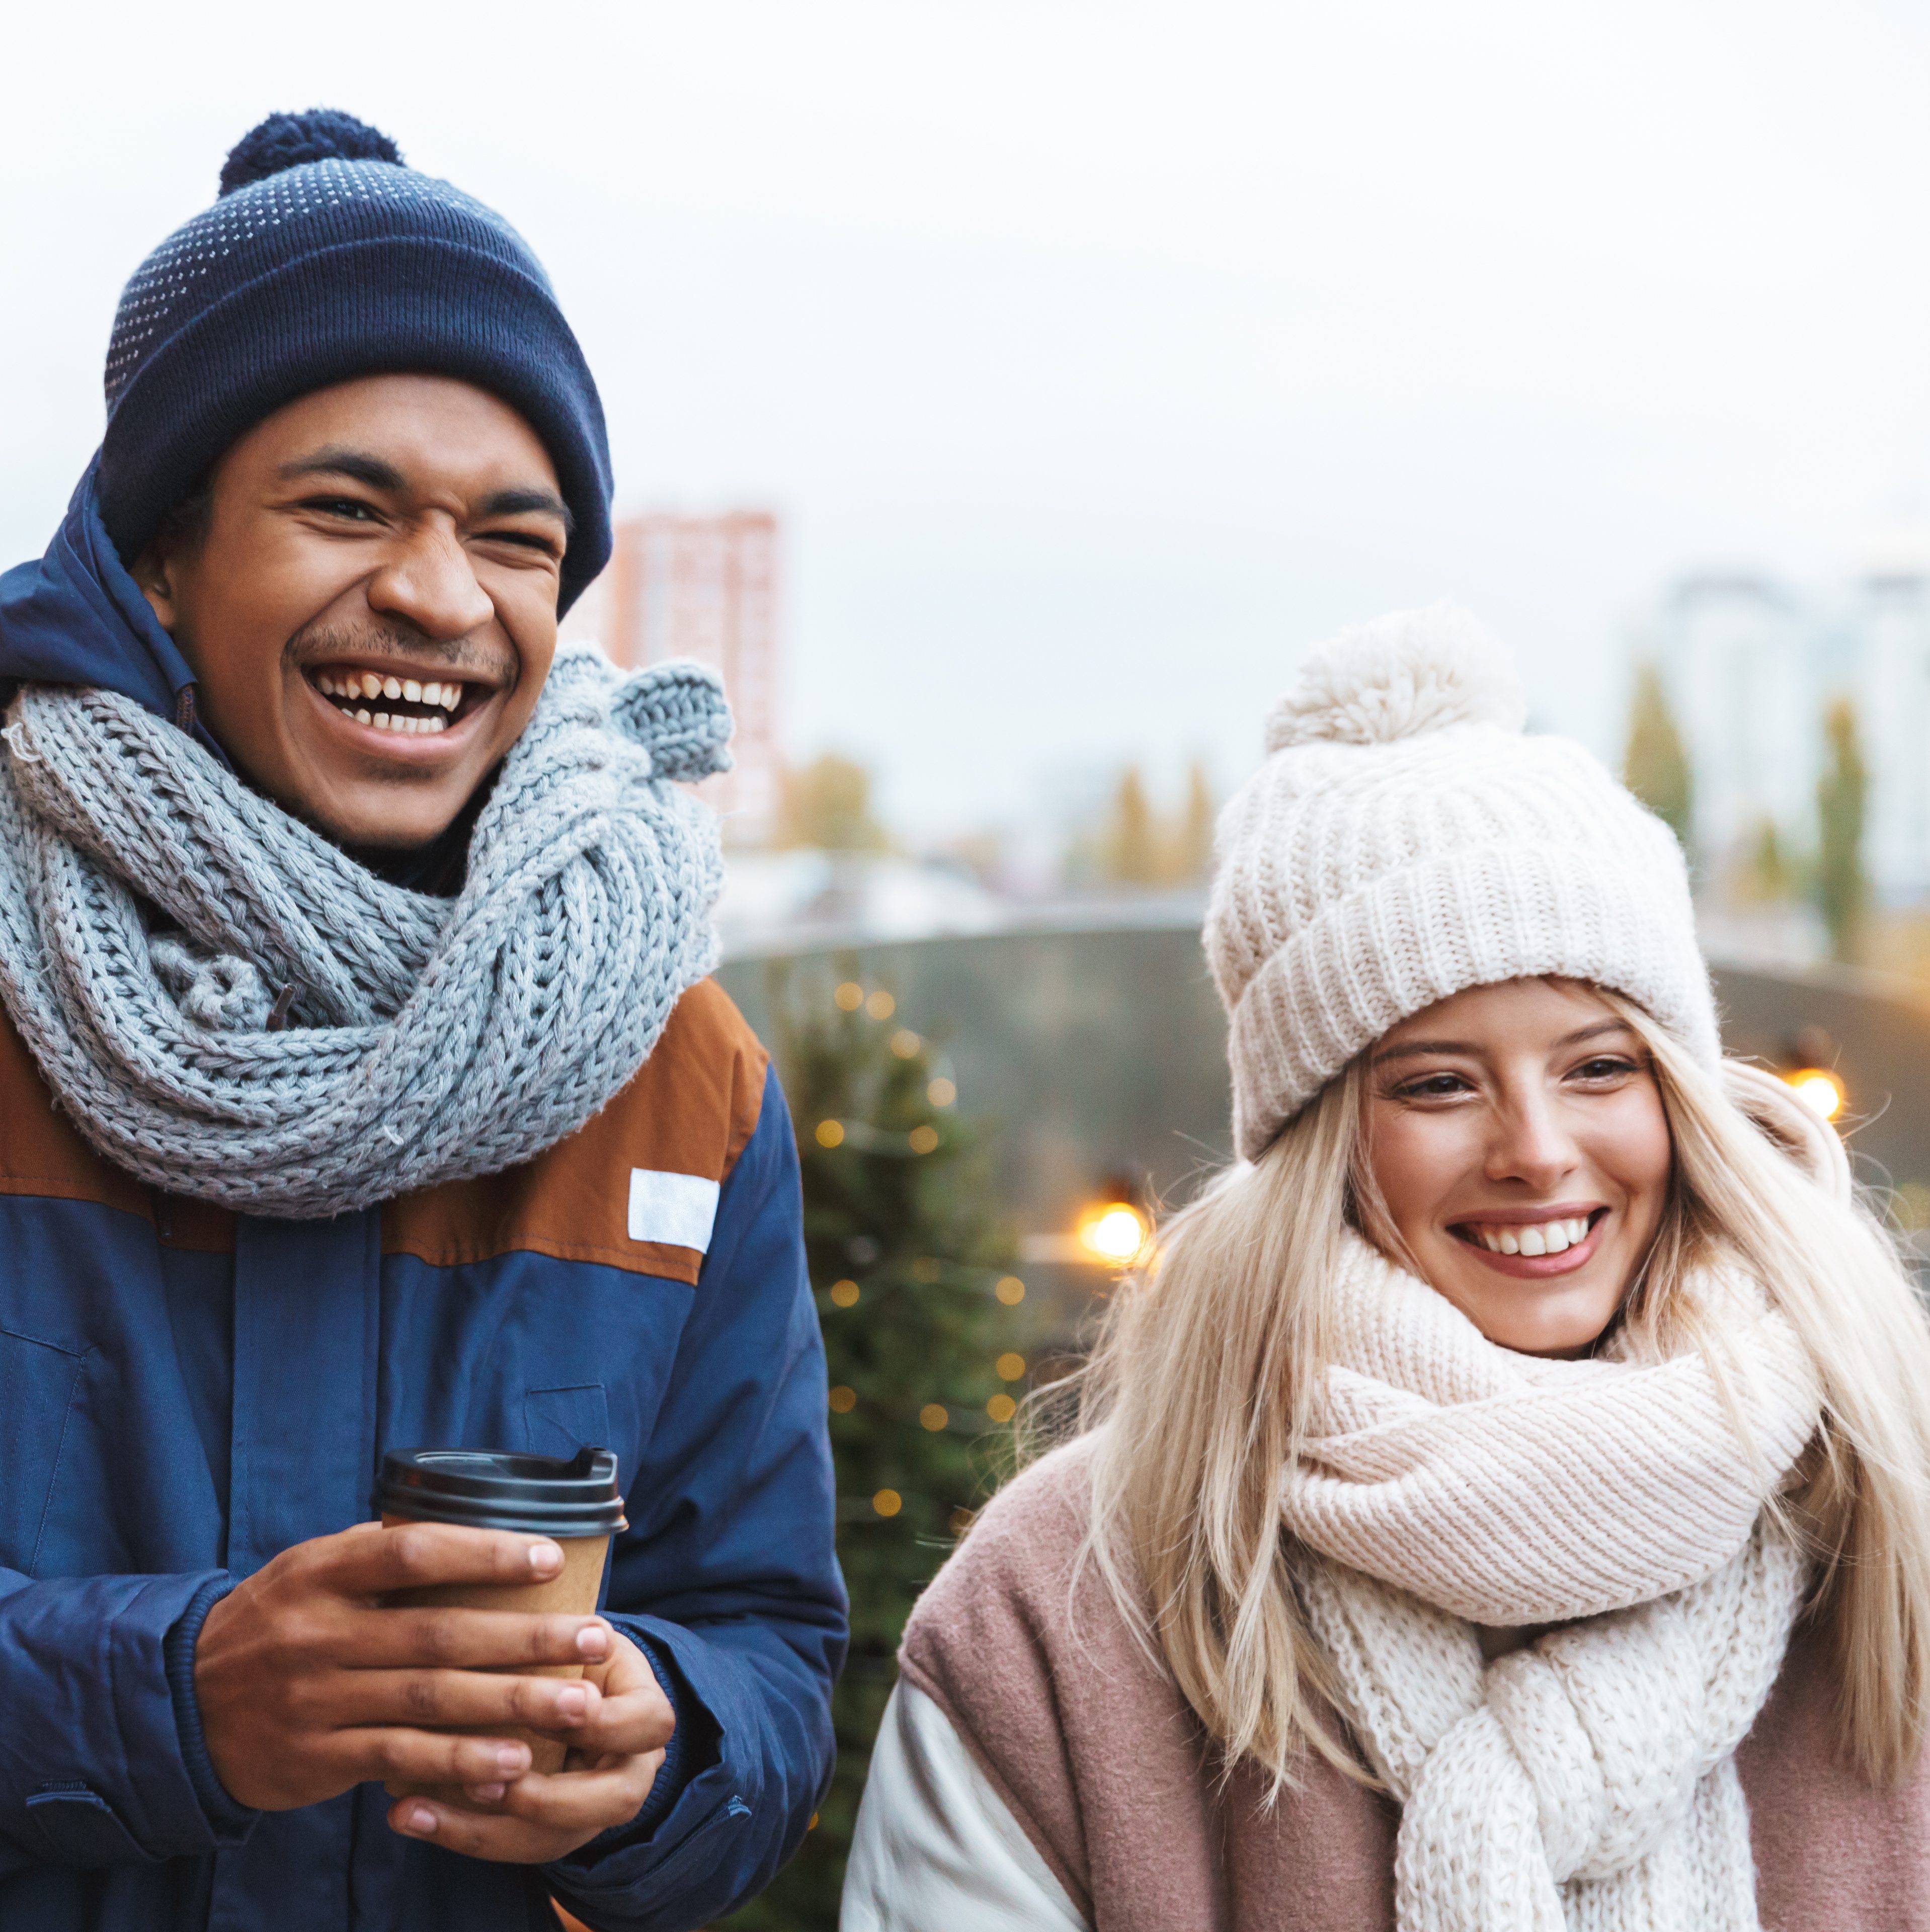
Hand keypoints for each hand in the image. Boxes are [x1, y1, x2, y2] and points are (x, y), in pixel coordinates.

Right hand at [195, 1521, 616, 1811]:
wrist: (181, 1705)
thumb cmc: (274, 1622)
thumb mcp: (309, 1569)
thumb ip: (379, 1549)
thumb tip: (474, 1524)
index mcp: (321, 1571)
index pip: (413, 1550)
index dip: (484, 1553)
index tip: (551, 1558)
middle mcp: (319, 1633)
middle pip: (439, 1633)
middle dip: (526, 1637)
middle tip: (596, 1637)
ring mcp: (316, 1700)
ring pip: (430, 1700)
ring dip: (511, 1703)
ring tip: (576, 1702)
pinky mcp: (316, 1759)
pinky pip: (401, 1758)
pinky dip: (461, 1762)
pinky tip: (515, 1762)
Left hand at [386, 1627, 673, 1862]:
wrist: (576, 1686)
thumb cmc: (573, 1646)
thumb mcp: (582, 1632)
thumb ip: (563, 1632)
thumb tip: (521, 1595)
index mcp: (645, 1713)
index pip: (644, 1724)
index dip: (600, 1723)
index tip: (549, 1707)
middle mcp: (630, 1770)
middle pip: (613, 1801)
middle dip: (547, 1797)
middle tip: (483, 1780)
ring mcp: (590, 1811)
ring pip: (552, 1840)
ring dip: (482, 1826)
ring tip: (417, 1808)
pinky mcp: (548, 1835)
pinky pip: (508, 1846)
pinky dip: (453, 1830)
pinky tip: (405, 1814)